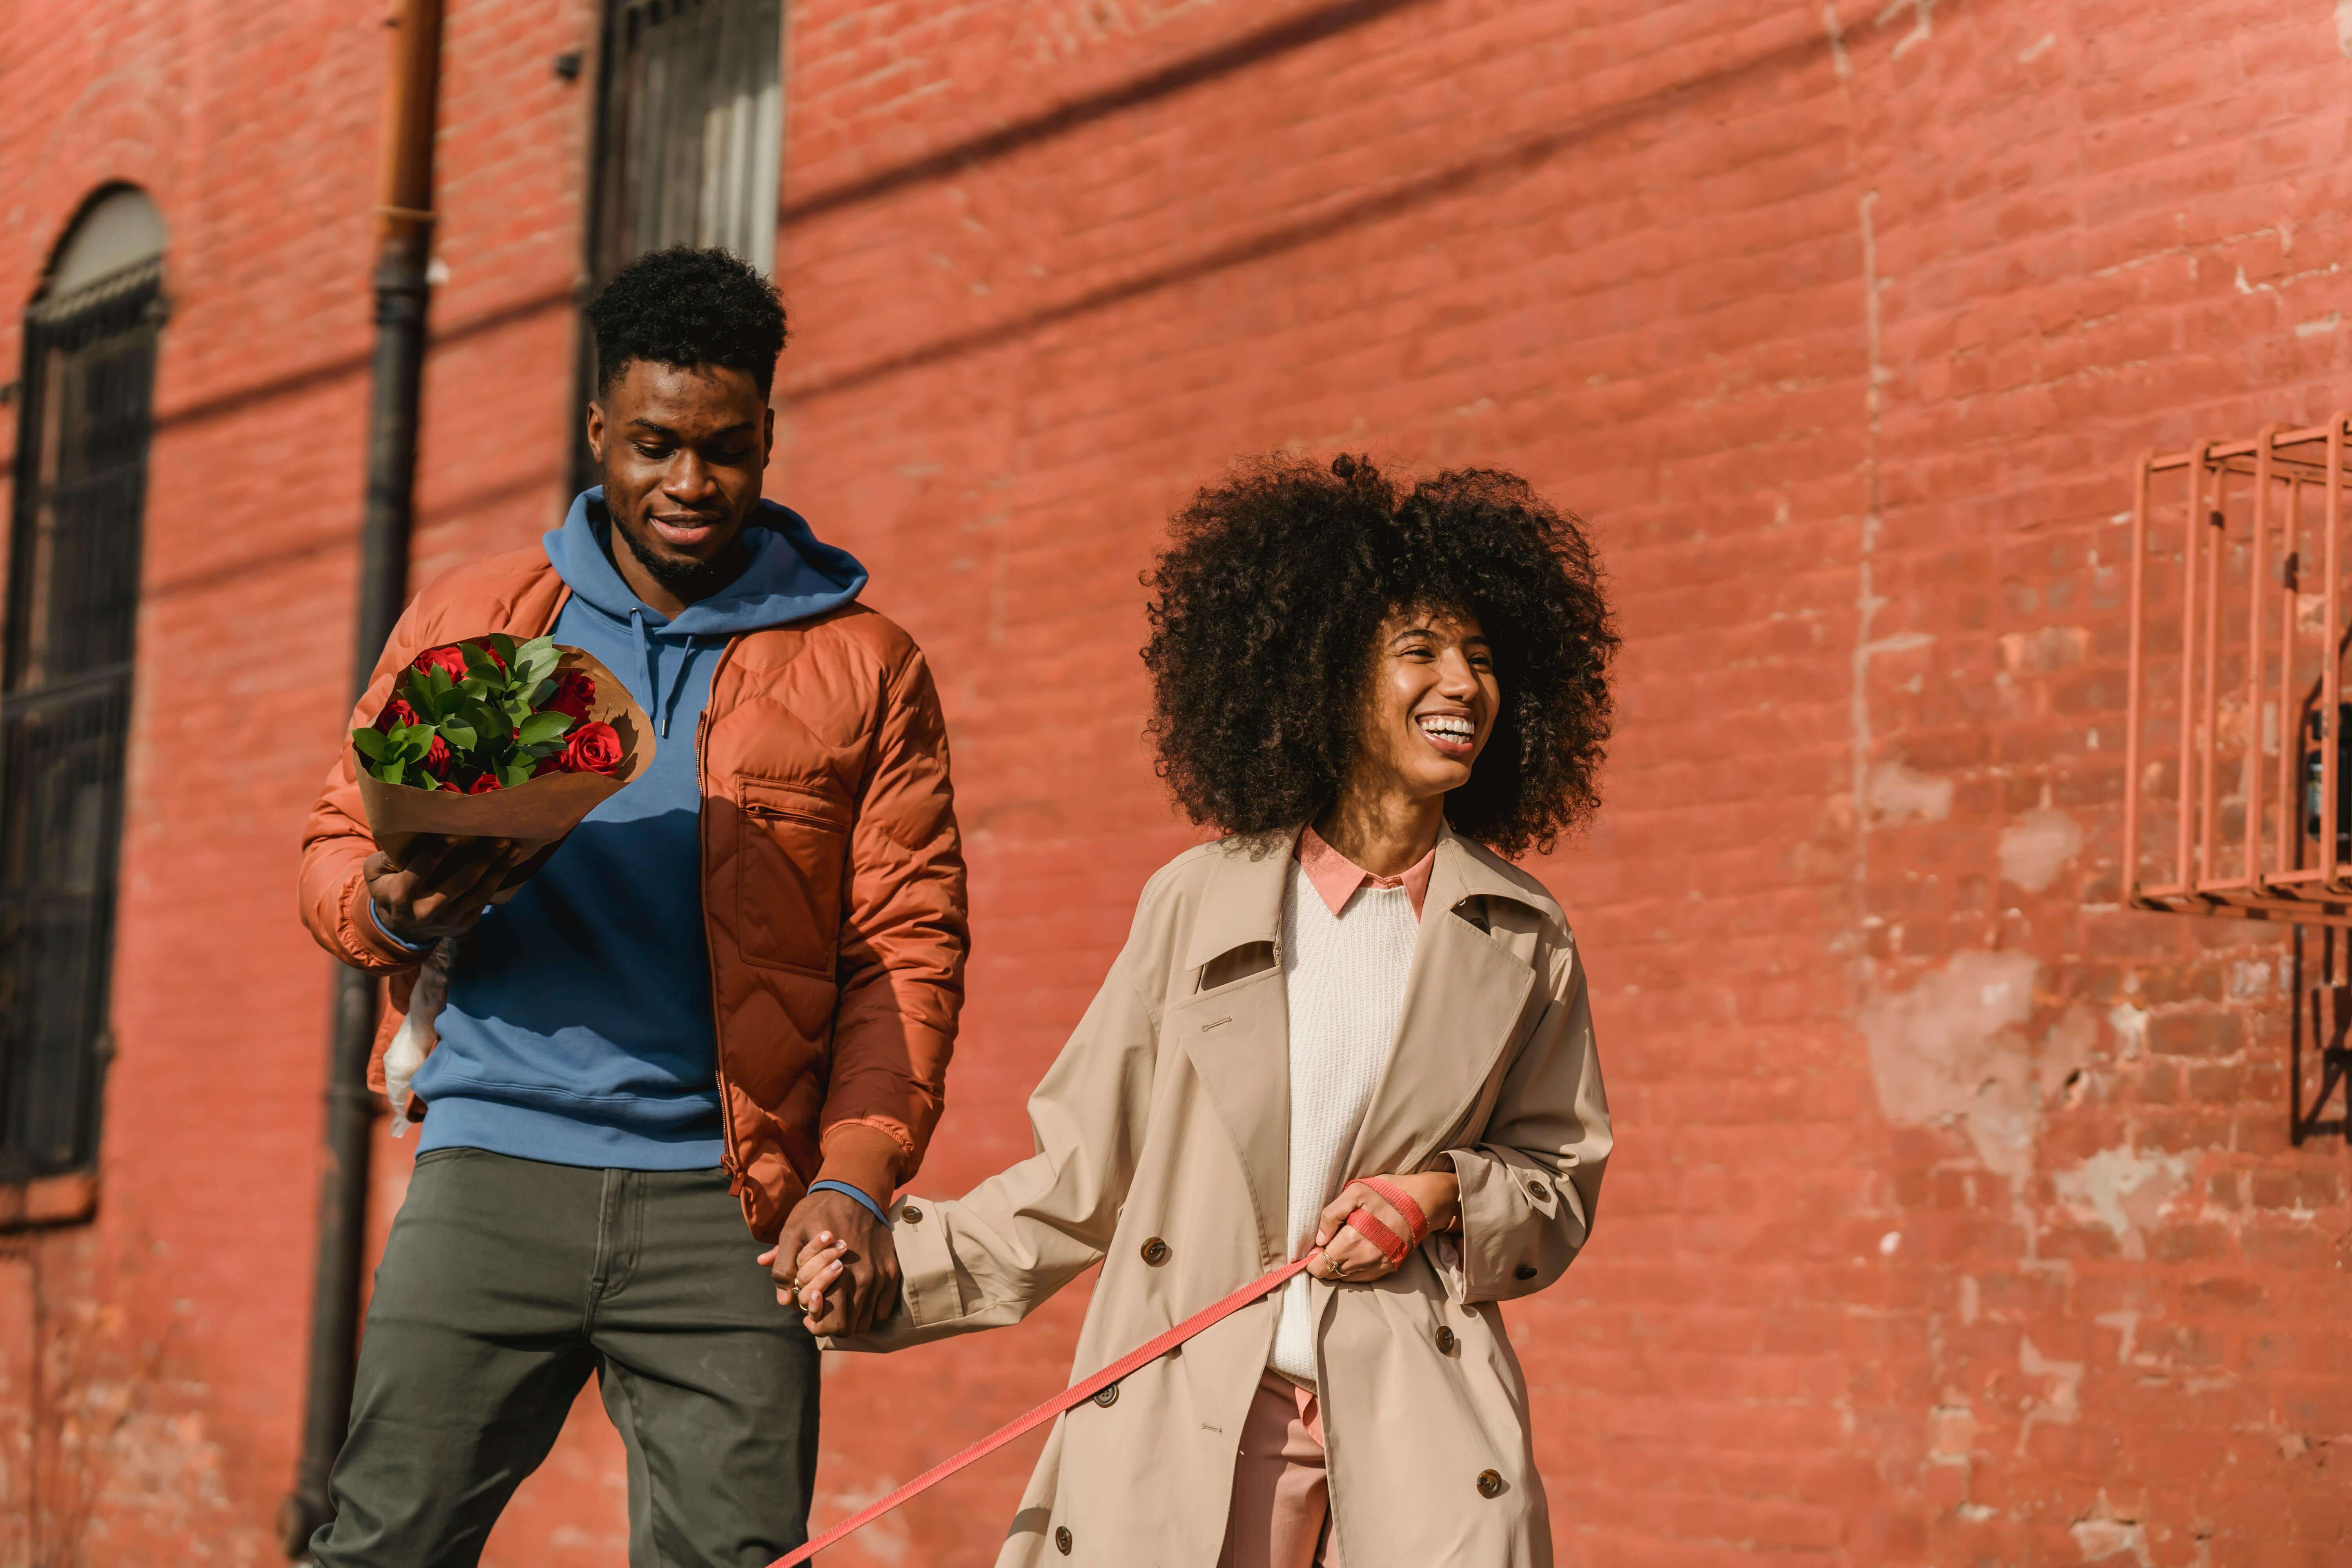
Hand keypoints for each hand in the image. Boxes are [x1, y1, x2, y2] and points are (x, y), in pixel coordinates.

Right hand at [364, 835, 525, 945]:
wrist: (401, 927)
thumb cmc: (390, 887)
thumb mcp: (376, 872)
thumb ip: (388, 856)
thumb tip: (412, 833)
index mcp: (401, 895)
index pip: (421, 869)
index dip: (438, 850)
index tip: (455, 831)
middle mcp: (426, 910)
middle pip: (460, 881)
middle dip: (483, 858)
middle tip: (500, 837)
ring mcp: (448, 920)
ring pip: (479, 892)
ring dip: (499, 868)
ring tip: (513, 847)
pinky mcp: (463, 924)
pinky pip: (484, 900)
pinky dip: (498, 879)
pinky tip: (509, 860)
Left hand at [758, 1187, 899, 1335]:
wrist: (855, 1189)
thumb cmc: (818, 1211)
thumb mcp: (791, 1233)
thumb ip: (783, 1268)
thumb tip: (783, 1300)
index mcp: (836, 1275)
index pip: (829, 1324)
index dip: (816, 1325)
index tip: (808, 1316)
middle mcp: (863, 1280)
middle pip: (849, 1328)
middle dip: (832, 1325)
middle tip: (822, 1311)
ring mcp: (880, 1276)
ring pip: (867, 1321)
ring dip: (851, 1319)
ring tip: (839, 1303)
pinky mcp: (892, 1271)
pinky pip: (883, 1308)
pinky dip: (870, 1310)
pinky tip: (857, 1297)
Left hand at [1309, 1171, 1460, 1283]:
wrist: (1420, 1203)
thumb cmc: (1385, 1194)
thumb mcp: (1354, 1193)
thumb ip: (1331, 1215)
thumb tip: (1319, 1240)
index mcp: (1352, 1241)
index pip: (1321, 1267)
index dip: (1312, 1259)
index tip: (1315, 1247)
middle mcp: (1365, 1259)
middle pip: (1331, 1274)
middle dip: (1324, 1262)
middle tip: (1328, 1243)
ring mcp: (1378, 1266)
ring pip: (1345, 1278)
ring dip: (1339, 1265)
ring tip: (1344, 1244)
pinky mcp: (1388, 1268)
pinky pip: (1362, 1277)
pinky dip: (1354, 1268)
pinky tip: (1357, 1250)